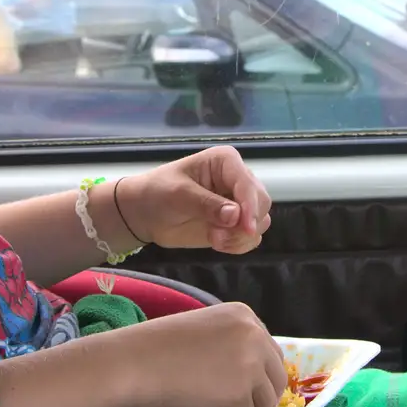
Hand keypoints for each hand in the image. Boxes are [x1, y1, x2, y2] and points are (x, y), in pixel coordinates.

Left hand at [111, 145, 271, 253]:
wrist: (144, 214)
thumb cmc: (158, 193)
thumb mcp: (178, 195)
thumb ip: (207, 204)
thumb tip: (236, 216)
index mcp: (226, 162)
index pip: (248, 184)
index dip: (250, 206)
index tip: (246, 228)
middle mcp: (238, 179)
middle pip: (262, 203)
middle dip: (244, 224)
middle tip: (217, 237)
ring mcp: (238, 202)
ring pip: (260, 222)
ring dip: (240, 236)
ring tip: (215, 240)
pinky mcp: (234, 223)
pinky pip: (251, 237)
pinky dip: (239, 245)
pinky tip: (219, 244)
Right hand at [115, 303, 286, 406]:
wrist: (132, 364)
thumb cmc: (154, 349)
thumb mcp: (202, 331)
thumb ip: (229, 345)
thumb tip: (244, 375)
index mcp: (243, 316)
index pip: (269, 351)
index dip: (256, 375)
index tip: (237, 387)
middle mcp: (254, 337)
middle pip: (276, 377)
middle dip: (258, 396)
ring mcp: (250, 367)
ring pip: (266, 401)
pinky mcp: (240, 397)